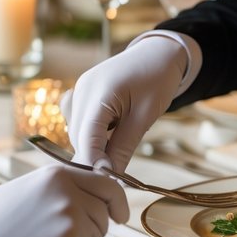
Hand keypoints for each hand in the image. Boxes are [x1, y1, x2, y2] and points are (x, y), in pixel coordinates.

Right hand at [62, 34, 187, 170]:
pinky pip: (80, 121)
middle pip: (79, 137)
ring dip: (93, 146)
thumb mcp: (145, 115)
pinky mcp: (82, 93)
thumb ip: (124, 146)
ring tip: (117, 152)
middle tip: (116, 175)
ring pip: (77, 132)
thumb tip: (112, 179)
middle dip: (94, 157)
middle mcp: (82, 90)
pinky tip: (110, 134)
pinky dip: (92, 134)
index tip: (107, 183)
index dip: (94, 163)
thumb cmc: (157, 79)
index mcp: (97, 92)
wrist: (158, 52)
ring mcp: (79, 90)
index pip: (87, 137)